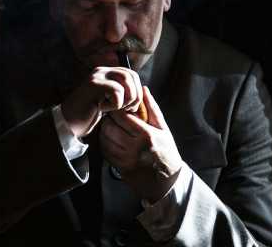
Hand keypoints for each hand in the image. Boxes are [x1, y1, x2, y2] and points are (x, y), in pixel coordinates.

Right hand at [61, 66, 143, 136]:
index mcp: (107, 73)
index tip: (132, 107)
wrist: (70, 123)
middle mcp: (102, 71)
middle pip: (131, 75)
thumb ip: (122, 93)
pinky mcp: (94, 84)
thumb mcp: (110, 102)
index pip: (132, 75)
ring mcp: (97, 76)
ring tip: (116, 109)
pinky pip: (116, 91)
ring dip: (126, 100)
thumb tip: (143, 92)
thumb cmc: (90, 115)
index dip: (137, 91)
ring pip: (126, 81)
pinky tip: (102, 109)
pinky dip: (114, 104)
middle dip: (135, 96)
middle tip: (127, 109)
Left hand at [100, 86, 182, 202]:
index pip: (122, 116)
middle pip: (109, 127)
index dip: (116, 109)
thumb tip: (143, 89)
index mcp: (147, 135)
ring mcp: (126, 159)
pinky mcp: (119, 168)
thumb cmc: (166, 151)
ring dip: (104, 131)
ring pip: (104, 139)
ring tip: (110, 126)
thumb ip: (152, 108)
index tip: (117, 106)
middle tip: (110, 115)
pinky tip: (111, 139)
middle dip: (108, 119)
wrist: (167, 182)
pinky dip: (104, 143)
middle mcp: (135, 148)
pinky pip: (105, 151)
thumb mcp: (163, 129)